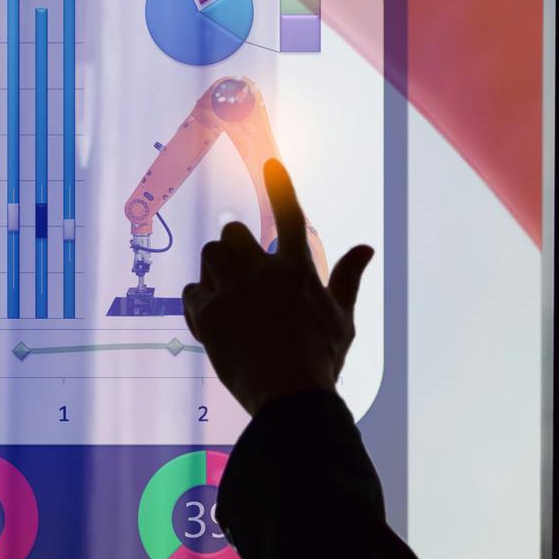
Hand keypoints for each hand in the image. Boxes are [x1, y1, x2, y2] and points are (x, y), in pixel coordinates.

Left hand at [181, 160, 374, 415]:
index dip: (280, 187)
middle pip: (233, 232)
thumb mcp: (342, 320)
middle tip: (239, 275)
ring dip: (214, 270)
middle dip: (233, 248)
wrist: (289, 396)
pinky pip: (191, 291)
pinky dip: (198, 303)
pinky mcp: (210, 314)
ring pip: (210, 254)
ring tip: (224, 297)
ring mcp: (235, 291)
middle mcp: (264, 272)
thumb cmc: (321, 361)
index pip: (289, 216)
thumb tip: (367, 247)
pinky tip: (211, 323)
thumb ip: (348, 279)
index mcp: (298, 270)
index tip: (270, 162)